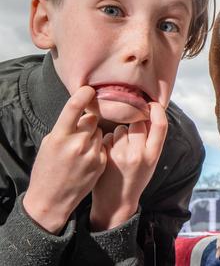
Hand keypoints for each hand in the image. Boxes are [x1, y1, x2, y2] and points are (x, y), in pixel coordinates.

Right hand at [23, 86, 106, 233]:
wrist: (52, 199)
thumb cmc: (47, 169)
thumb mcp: (49, 144)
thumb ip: (66, 128)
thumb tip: (81, 114)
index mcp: (59, 137)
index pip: (74, 107)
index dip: (83, 95)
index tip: (89, 89)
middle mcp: (77, 143)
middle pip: (92, 119)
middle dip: (88, 122)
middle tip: (79, 134)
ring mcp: (91, 154)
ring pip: (99, 132)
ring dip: (94, 136)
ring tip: (81, 150)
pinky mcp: (101, 162)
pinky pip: (103, 145)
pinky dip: (98, 148)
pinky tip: (87, 160)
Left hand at [89, 102, 166, 230]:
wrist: (116, 202)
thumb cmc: (136, 179)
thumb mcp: (151, 162)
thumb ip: (151, 141)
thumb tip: (148, 114)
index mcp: (153, 155)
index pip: (161, 125)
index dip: (157, 110)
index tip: (152, 104)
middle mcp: (138, 154)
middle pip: (138, 123)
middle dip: (134, 125)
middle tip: (132, 140)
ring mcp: (120, 154)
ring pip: (121, 128)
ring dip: (120, 134)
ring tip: (120, 150)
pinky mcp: (104, 155)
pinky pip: (107, 136)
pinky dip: (108, 141)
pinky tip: (109, 154)